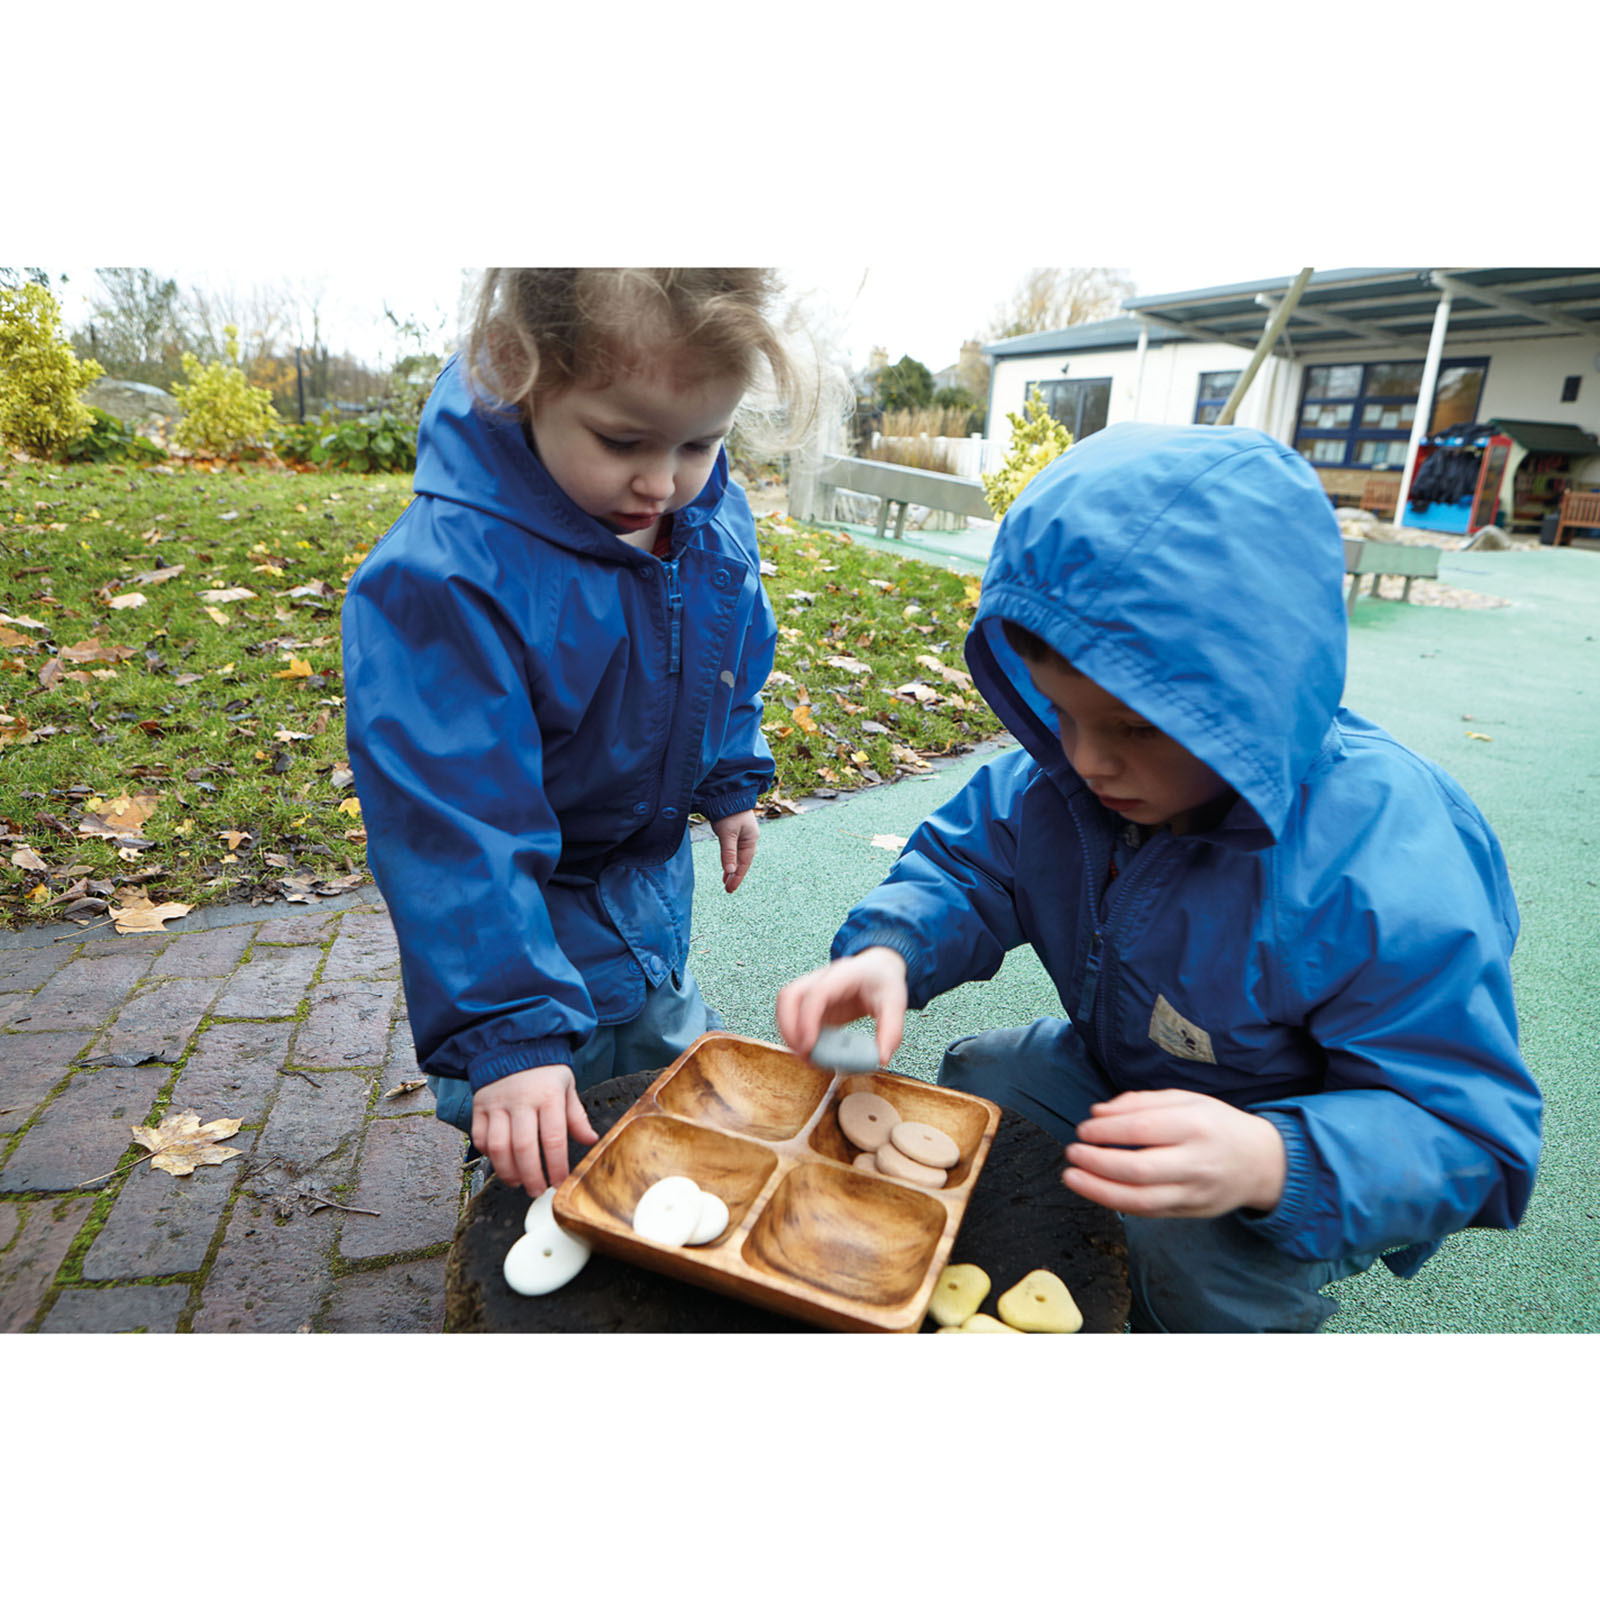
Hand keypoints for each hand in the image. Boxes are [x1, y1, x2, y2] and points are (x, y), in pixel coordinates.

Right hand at [471, 1064, 598, 1196]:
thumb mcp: (567, 1087)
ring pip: (498, 1147)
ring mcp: (497, 1103)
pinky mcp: (479, 1106)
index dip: (556, 1166)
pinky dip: (489, 1155)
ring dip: (507, 1172)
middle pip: (523, 1148)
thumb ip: (576, 1117)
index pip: (553, 1139)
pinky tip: (500, 1162)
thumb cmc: (544, 1071)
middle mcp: (521, 1100)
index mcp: (548, 1096)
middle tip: (537, 1190)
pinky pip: (480, 1138)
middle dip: (531, 1176)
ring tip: (518, 1182)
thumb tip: (591, 1140)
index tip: (559, 1183)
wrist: (514, 1044)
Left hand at [711, 809, 757, 892]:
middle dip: (735, 875)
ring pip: (738, 856)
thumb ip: (728, 852)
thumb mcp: (728, 834)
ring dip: (732, 868)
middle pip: (743, 861)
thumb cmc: (729, 812)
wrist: (727, 793)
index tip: (730, 889)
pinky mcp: (735, 831)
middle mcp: (748, 839)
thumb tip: (730, 871)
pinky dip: (730, 859)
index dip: (737, 877)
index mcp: (751, 840)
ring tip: (726, 880)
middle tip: (728, 889)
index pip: (744, 863)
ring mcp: (742, 835)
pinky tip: (727, 864)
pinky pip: (733, 850)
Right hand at [775, 947, 908, 1067]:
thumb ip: (891, 1032)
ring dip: (787, 1031)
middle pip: (790, 995)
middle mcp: (823, 977)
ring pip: (785, 1004)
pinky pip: (792, 1014)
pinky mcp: (810, 1001)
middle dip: (788, 1027)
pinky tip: (809, 1049)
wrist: (879, 968)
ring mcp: (813, 988)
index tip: (809, 1046)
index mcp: (845, 974)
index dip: (808, 1020)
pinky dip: (793, 1032)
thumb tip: (880, 1059)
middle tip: (802, 1053)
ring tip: (805, 1055)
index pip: (817, 993)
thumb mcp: (896, 1004)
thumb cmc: (884, 982)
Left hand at [1062, 1089, 1285, 1217]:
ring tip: (1071, 1177)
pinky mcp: (1190, 1212)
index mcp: (1195, 1125)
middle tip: (1072, 1152)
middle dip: (1097, 1162)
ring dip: (1099, 1190)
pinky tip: (1096, 1191)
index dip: (1106, 1131)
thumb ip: (1141, 1102)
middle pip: (1139, 1169)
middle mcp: (1196, 1162)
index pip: (1141, 1130)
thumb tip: (1098, 1112)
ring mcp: (1194, 1192)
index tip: (1084, 1128)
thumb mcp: (1187, 1099)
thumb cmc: (1217, 1125)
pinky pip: (1148, 1212)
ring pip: (1141, 1200)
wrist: (1262, 1163)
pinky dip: (1118, 1203)